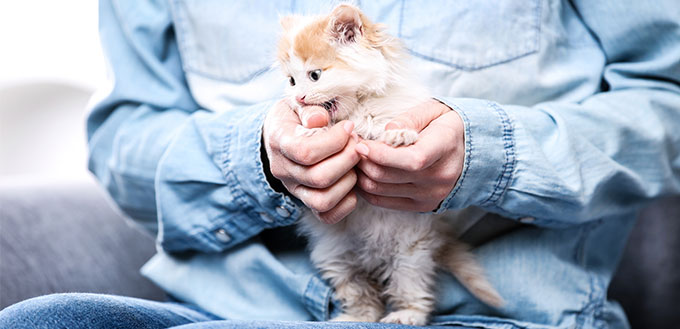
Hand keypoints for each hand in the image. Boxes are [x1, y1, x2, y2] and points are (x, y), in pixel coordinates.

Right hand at [263, 100, 359, 223]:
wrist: (281, 135)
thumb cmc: (295, 117)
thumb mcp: (297, 104)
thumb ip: (309, 109)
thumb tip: (320, 119)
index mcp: (279, 142)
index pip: (305, 152)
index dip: (334, 141)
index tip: (348, 127)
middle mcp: (284, 170)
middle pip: (319, 178)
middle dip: (348, 159)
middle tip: (358, 144)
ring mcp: (295, 189)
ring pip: (323, 200)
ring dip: (348, 181)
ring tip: (355, 163)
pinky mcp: (307, 201)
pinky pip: (327, 215)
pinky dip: (346, 203)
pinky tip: (352, 182)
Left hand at [355, 99, 464, 211]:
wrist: (474, 152)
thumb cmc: (448, 126)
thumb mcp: (433, 111)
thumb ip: (409, 119)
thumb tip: (386, 133)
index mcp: (444, 148)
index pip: (411, 160)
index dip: (381, 154)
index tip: (361, 144)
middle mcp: (439, 177)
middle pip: (388, 176)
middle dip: (362, 160)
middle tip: (351, 145)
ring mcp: (430, 195)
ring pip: (380, 189)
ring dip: (361, 174)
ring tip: (355, 157)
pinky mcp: (422, 206)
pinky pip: (383, 202)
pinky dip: (367, 189)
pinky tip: (363, 173)